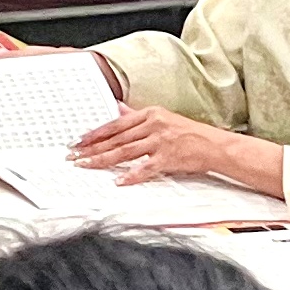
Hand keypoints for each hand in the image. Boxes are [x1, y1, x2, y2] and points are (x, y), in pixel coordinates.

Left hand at [70, 104, 278, 193]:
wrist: (216, 145)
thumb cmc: (189, 134)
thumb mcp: (163, 118)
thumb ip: (138, 116)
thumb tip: (117, 108)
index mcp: (150, 113)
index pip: (115, 124)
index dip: (95, 133)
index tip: (78, 140)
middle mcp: (153, 125)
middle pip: (116, 138)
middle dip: (92, 148)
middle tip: (73, 156)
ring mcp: (161, 141)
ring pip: (125, 151)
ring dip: (102, 160)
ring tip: (86, 166)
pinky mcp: (170, 157)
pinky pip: (146, 168)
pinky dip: (131, 175)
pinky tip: (118, 180)